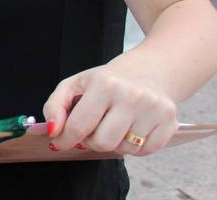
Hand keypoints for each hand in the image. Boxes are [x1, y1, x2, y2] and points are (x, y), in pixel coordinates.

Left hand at [43, 63, 177, 156]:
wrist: (147, 71)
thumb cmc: (105, 81)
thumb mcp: (74, 84)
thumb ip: (55, 106)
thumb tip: (53, 130)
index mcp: (105, 84)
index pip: (79, 126)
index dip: (65, 139)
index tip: (59, 143)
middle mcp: (132, 96)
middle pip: (102, 142)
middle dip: (90, 141)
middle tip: (91, 129)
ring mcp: (154, 109)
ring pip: (123, 149)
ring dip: (113, 143)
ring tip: (112, 125)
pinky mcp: (170, 122)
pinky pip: (144, 152)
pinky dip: (133, 147)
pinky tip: (130, 129)